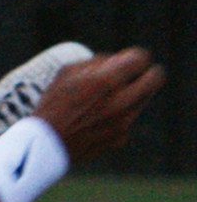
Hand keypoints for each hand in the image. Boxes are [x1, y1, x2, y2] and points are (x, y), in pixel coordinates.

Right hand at [32, 47, 164, 163]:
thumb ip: (95, 63)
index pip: (140, 59)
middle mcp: (121, 102)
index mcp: (106, 81)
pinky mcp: (121, 137)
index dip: (135, 56)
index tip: (129, 59)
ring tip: (108, 96)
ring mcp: (124, 121)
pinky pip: (128, 118)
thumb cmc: (52, 104)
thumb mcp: (65, 73)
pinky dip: (118, 114)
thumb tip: (116, 61)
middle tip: (134, 74)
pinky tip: (96, 118)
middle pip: (155, 79)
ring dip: (132, 93)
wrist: (45, 145)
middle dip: (147, 72)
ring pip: (143, 99)